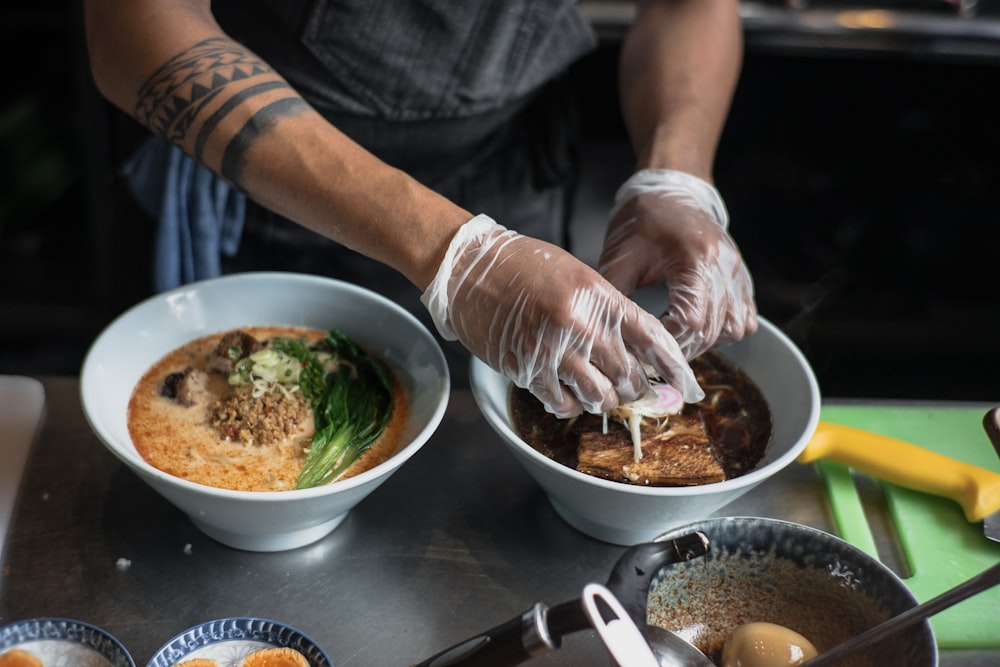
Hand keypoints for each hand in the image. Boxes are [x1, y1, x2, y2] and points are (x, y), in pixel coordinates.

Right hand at [422, 215, 703, 417]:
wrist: (468, 267)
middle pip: (628, 374)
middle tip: (636, 391)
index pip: (651, 337)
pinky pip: (562, 403)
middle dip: (637, 390)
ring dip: (604, 400)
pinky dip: (571, 405)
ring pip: (599, 396)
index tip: (686, 385)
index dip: (674, 367)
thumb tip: (637, 349)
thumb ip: (608, 309)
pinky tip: (567, 394)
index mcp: (597, 294)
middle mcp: (578, 323)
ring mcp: (550, 348)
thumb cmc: (522, 266)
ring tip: (600, 392)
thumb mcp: (576, 275)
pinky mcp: (525, 369)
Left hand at [598, 169, 756, 358]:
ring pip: (735, 328)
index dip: (669, 340)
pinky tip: (699, 323)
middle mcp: (724, 267)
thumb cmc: (643, 220)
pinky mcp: (741, 277)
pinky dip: (724, 329)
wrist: (670, 189)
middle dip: (685, 347)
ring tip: (678, 334)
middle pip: (714, 330)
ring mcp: (737, 272)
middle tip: (659, 348)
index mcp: (695, 259)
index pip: (692, 321)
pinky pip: (746, 318)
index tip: (649, 344)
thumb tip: (610, 334)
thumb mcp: (620, 256)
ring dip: (707, 341)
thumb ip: (616, 296)